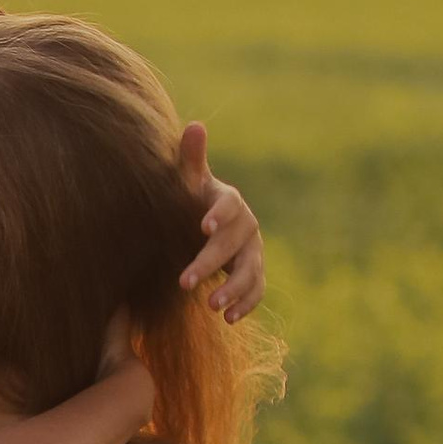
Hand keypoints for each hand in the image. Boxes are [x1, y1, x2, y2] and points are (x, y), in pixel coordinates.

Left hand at [175, 122, 263, 322]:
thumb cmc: (189, 200)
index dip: (219, 215)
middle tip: (185, 282)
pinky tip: (229, 319)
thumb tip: (195, 125)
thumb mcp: (187, 182)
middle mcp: (246, 226)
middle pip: (235, 245)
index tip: (203, 227)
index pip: (229, 205)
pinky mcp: (253, 273)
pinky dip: (246, 304)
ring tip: (211, 307)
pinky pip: (257, 290)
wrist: (202, 223)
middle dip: (211, 263)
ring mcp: (253, 251)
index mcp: (229, 201)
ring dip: (234, 290)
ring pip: (251, 271)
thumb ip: (190, 160)